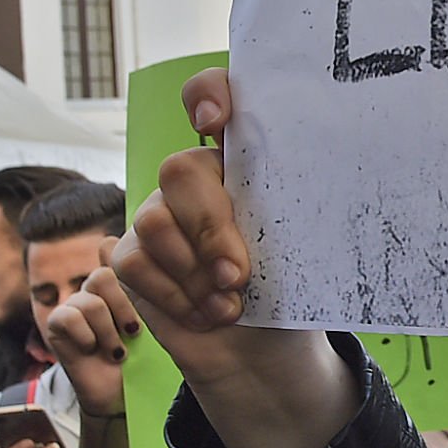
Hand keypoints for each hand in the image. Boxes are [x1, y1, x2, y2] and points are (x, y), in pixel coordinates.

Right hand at [47, 257, 136, 418]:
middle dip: (122, 307)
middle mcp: (94, 290)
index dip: (128, 277)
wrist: (122, 396)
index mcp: (119, 284)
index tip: (141, 312)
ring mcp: (74, 305)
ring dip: (108, 332)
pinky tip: (93, 351)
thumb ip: (148, 290)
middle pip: (103, 277)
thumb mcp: (154, 322)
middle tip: (134, 333)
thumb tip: (135, 253)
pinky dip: (86, 337)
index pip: (116, 256)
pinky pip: (68, 317)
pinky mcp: (57, 324)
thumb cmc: (142, 358)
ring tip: (117, 352)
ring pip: (90, 302)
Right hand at [111, 68, 358, 447]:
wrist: (263, 354)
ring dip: (196, 273)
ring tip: (231, 304)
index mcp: (246, 162)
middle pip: (181, 170)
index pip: (216, 97)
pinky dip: (177, 297)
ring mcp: (160, 214)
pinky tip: (209, 314)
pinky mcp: (133, 255)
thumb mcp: (306, 251)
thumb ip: (293, 215)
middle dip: (210, 227)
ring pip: (155, 221)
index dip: (207, 93)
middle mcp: (198, 179)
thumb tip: (314, 195)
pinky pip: (137, 263)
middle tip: (240, 275)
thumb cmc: (291, 293)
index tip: (214, 121)